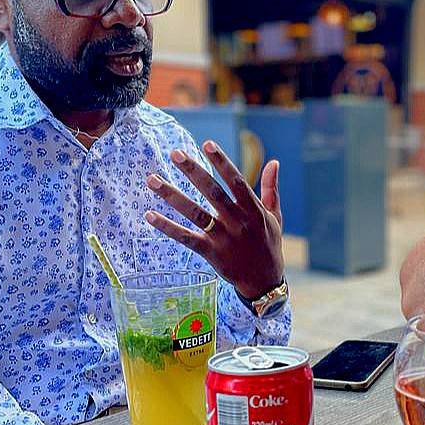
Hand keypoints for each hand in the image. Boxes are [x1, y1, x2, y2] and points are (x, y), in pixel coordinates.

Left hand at [144, 140, 283, 300]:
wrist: (264, 280)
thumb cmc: (269, 243)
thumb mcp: (275, 216)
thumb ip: (271, 188)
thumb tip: (273, 162)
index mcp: (254, 210)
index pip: (236, 181)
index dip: (222, 162)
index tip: (207, 143)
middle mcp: (238, 222)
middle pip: (213, 192)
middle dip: (194, 171)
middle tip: (175, 153)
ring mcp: (223, 238)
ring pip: (195, 213)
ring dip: (173, 196)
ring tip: (152, 180)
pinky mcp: (211, 253)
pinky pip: (186, 238)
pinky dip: (168, 228)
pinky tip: (150, 216)